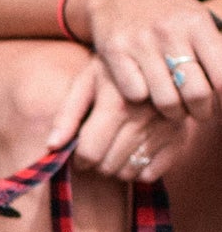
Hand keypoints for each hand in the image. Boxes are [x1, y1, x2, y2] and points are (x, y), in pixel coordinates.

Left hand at [47, 56, 187, 182]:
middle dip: (96, 162)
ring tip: (114, 148)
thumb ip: (67, 115)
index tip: (80, 151)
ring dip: (115, 167)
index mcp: (117, 103)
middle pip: (107, 166)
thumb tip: (51, 147)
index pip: (90, 152)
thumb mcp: (86, 82)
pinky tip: (135, 151)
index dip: (79, 157)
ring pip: (128, 172)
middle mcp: (144, 118)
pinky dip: (139, 170)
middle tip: (98, 147)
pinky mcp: (180, 137)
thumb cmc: (114, 71)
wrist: (161, 57)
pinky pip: (151, 174)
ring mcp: (165, 129)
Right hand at [67, 0, 221, 121]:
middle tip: (199, 113)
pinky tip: (146, 93)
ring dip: (174, 113)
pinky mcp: (114, 52)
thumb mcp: (196, 19)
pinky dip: (143, 99)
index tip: (219, 103)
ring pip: (165, 99)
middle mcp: (169, 31)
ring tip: (176, 112)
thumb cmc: (166, 14)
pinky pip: (135, 93)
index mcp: (196, 22)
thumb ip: (215, 47)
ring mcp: (140, 42)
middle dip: (201, 111)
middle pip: (195, 92)